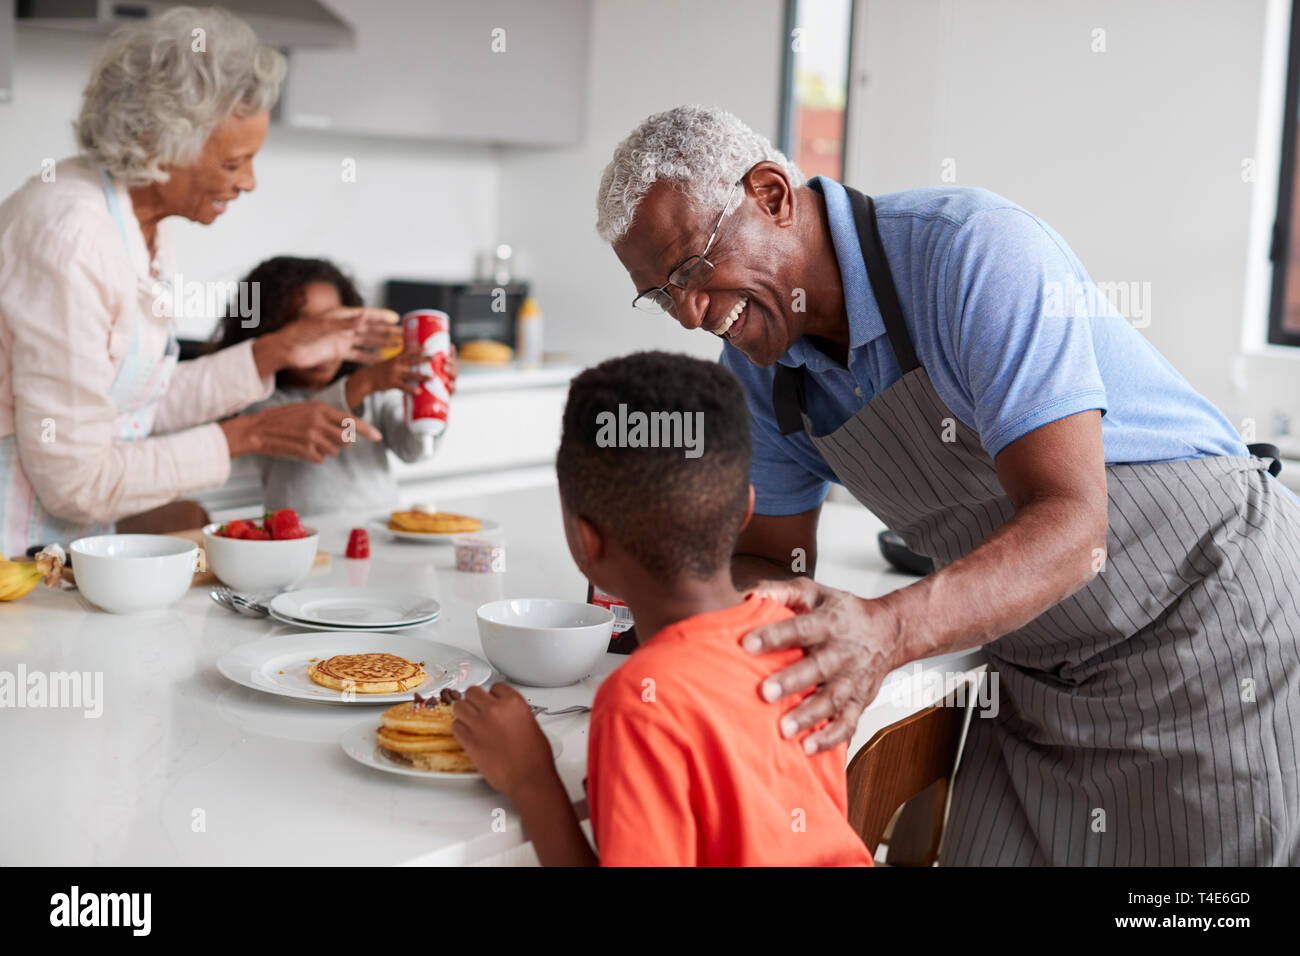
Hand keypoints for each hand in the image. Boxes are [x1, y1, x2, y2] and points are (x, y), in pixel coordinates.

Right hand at [220, 400, 380, 461]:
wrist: (257, 429)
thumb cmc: (282, 419)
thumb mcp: (306, 409)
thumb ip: (327, 417)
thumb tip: (349, 429)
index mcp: (321, 409)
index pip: (351, 420)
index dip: (367, 430)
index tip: (379, 437)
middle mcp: (319, 421)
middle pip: (346, 439)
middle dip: (341, 443)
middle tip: (326, 439)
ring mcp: (312, 437)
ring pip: (334, 451)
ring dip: (326, 450)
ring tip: (309, 442)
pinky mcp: (305, 451)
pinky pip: (320, 459)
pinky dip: (313, 457)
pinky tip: (301, 449)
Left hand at [255, 306, 401, 374]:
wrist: (284, 350)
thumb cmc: (299, 334)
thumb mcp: (322, 326)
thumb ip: (344, 323)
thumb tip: (364, 316)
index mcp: (341, 316)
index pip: (366, 315)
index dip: (382, 317)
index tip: (398, 319)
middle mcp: (344, 327)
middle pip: (371, 329)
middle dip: (388, 331)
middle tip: (406, 335)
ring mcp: (341, 339)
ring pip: (368, 341)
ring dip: (383, 344)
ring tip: (399, 346)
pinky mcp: (338, 352)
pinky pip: (358, 355)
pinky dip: (371, 358)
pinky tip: (382, 361)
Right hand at [346, 344, 459, 407]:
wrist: (367, 378)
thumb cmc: (380, 371)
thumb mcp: (389, 362)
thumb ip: (400, 362)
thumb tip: (411, 361)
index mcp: (396, 358)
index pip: (408, 351)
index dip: (418, 348)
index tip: (427, 347)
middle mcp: (397, 364)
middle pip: (414, 361)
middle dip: (425, 359)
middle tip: (436, 358)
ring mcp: (395, 373)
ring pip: (412, 375)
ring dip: (422, 377)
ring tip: (432, 378)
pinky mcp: (393, 383)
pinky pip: (404, 387)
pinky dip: (412, 390)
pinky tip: (419, 392)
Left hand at [452, 683, 555, 798]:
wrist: (528, 778)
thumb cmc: (534, 756)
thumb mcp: (531, 724)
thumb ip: (514, 713)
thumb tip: (505, 714)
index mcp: (514, 703)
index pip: (495, 687)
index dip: (493, 695)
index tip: (492, 701)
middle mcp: (495, 709)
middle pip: (473, 692)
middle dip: (475, 701)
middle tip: (478, 709)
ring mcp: (479, 724)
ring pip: (459, 706)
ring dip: (464, 712)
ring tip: (470, 720)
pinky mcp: (469, 740)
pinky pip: (455, 726)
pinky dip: (460, 728)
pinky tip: (467, 734)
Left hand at [742, 576, 902, 753]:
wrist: (889, 632)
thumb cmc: (844, 613)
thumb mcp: (815, 592)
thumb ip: (782, 592)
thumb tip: (749, 595)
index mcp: (829, 623)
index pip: (800, 628)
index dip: (775, 635)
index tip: (747, 644)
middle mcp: (842, 653)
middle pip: (817, 668)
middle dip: (791, 681)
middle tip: (765, 692)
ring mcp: (852, 680)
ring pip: (831, 700)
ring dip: (809, 715)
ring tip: (784, 729)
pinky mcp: (859, 702)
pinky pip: (848, 724)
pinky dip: (831, 738)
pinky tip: (809, 747)